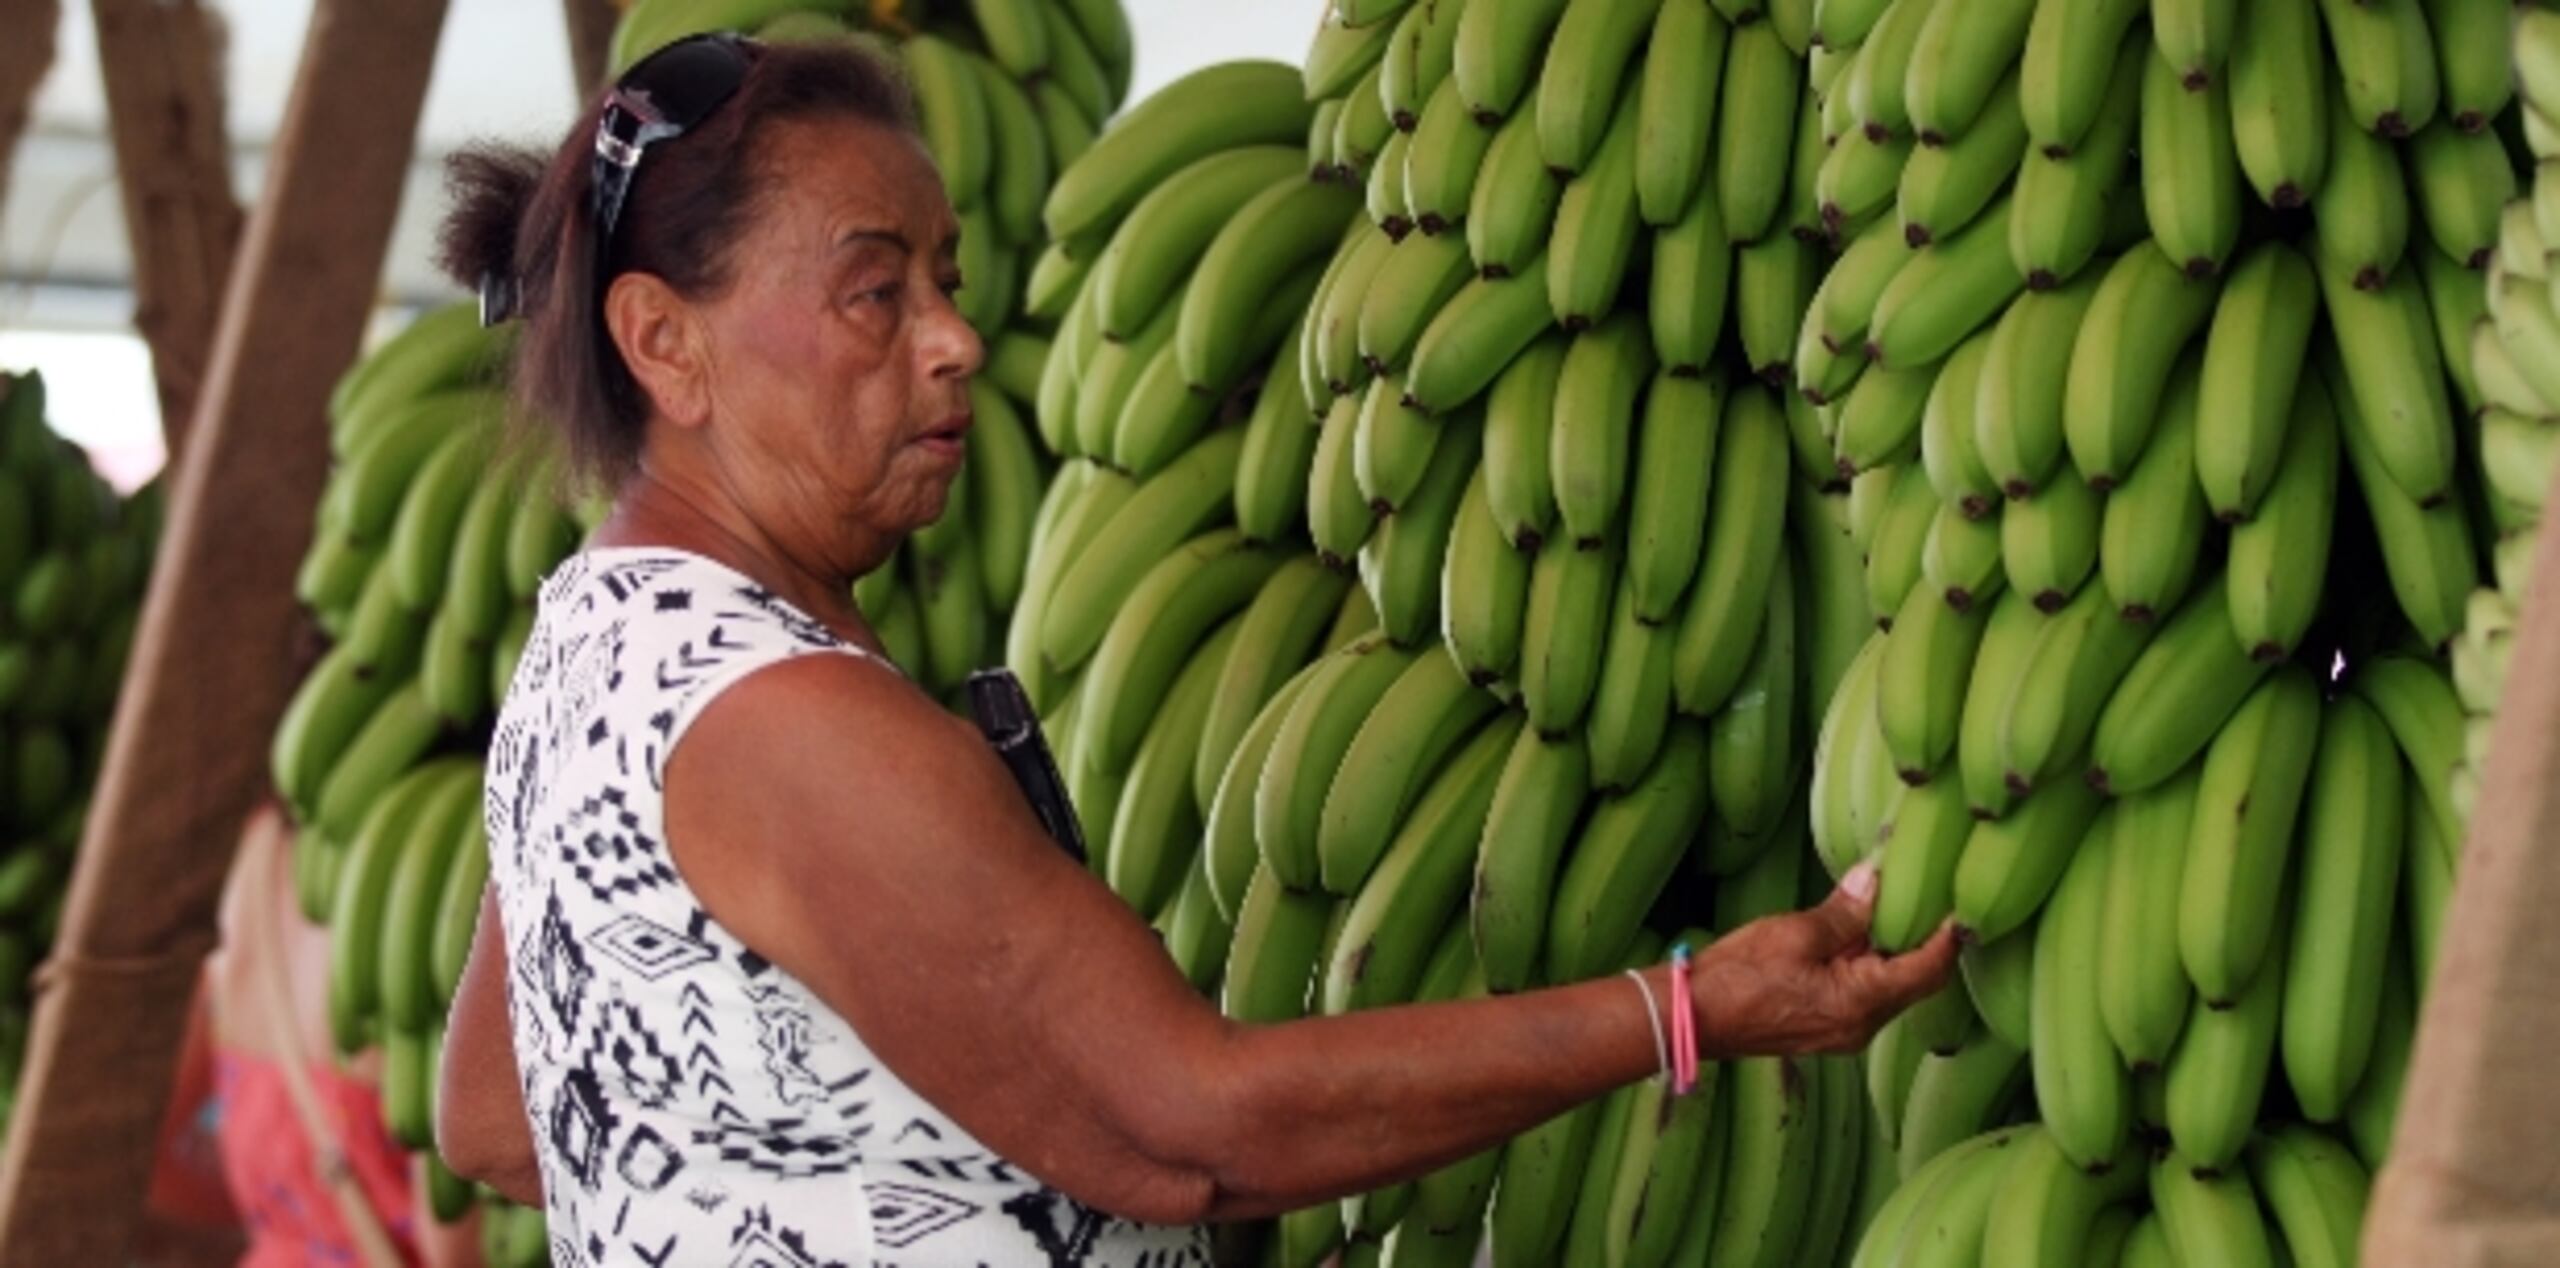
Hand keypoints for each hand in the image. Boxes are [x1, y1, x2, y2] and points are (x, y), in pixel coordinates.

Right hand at [1687, 861, 1961, 1057]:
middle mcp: (1861, 1026)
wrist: (1692, 1017)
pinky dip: (1869, 963)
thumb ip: (1843, 912)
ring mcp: (1843, 1031)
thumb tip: (1876, 882)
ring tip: (1893, 904)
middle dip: (1923, 939)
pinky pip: (1863, 994)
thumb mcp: (1794, 934)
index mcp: (1861, 1003)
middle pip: (1915, 981)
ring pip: (1889, 987)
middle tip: (1931, 895)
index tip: (1962, 905)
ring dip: (1893, 949)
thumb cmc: (1736, 978)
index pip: (1928, 969)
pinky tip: (1856, 933)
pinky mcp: (1824, 1027)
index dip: (1949, 937)